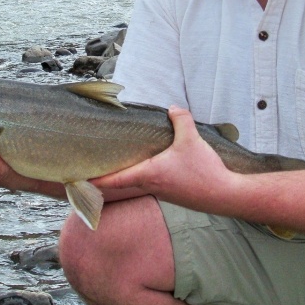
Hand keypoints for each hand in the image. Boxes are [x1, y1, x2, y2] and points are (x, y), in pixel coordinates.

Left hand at [92, 106, 233, 210]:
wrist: (226, 195)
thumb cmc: (204, 171)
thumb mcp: (191, 139)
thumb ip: (180, 120)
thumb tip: (172, 108)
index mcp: (148, 174)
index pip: (113, 179)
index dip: (95, 178)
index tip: (78, 178)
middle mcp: (151, 186)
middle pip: (122, 182)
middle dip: (108, 175)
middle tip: (94, 167)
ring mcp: (162, 193)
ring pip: (138, 183)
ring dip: (128, 175)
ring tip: (120, 164)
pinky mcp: (174, 195)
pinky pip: (154, 184)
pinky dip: (146, 176)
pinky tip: (153, 167)